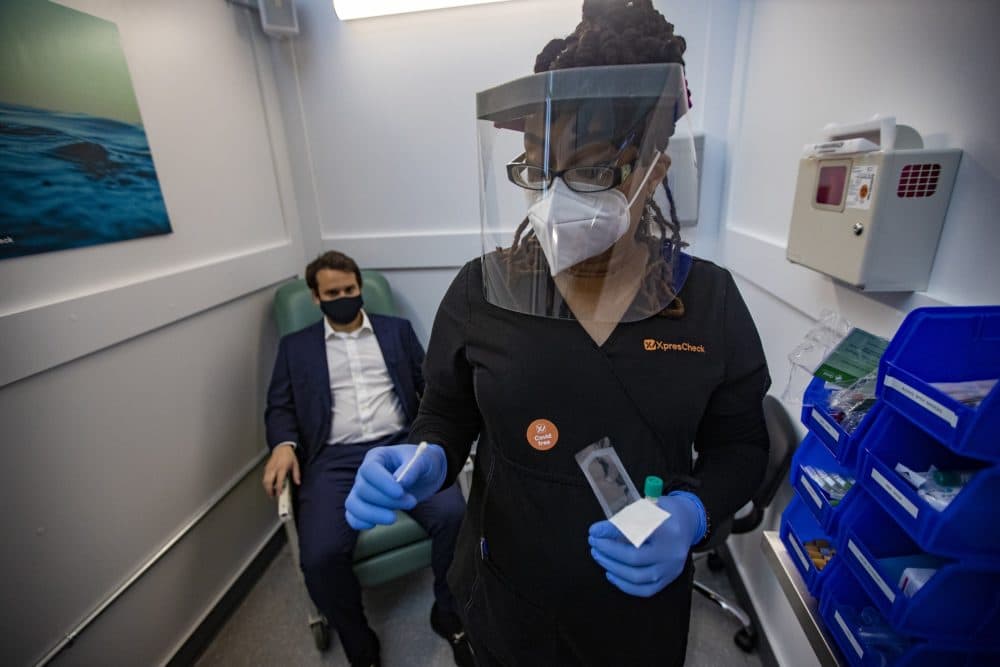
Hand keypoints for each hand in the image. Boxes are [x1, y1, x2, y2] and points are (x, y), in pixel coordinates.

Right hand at [262, 444, 299, 497]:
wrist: (282, 448)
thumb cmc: (289, 456)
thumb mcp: (295, 464)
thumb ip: (296, 474)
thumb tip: (298, 482)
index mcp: (282, 467)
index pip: (279, 480)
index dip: (278, 488)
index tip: (279, 494)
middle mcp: (274, 468)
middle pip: (269, 481)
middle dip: (269, 490)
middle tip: (272, 496)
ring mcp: (269, 468)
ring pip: (265, 480)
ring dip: (266, 488)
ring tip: (270, 492)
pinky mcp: (266, 467)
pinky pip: (264, 477)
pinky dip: (265, 483)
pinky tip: (269, 485)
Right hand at [345, 443, 446, 529]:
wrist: (425, 475)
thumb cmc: (423, 463)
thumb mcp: (424, 460)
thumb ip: (413, 469)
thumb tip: (401, 483)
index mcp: (377, 456)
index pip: (369, 469)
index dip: (382, 482)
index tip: (400, 493)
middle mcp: (365, 473)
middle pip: (363, 489)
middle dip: (386, 500)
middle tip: (411, 502)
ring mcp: (361, 490)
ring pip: (353, 504)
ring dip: (373, 514)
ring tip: (394, 518)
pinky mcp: (364, 505)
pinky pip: (352, 516)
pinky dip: (360, 523)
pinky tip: (375, 525)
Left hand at [588, 492, 704, 596]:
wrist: (688, 522)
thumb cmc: (665, 512)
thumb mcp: (645, 506)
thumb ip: (622, 519)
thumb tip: (597, 532)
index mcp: (667, 529)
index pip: (635, 533)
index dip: (611, 534)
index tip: (594, 532)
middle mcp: (671, 552)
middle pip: (635, 559)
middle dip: (609, 553)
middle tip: (594, 544)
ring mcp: (671, 568)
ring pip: (638, 577)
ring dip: (614, 568)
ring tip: (600, 556)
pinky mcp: (669, 578)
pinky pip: (646, 590)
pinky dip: (625, 585)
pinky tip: (612, 573)